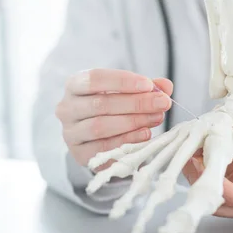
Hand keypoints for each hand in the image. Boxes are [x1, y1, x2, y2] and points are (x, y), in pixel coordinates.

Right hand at [56, 69, 172, 166]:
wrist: (98, 138)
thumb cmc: (112, 108)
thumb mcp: (127, 92)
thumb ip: (146, 88)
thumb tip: (165, 86)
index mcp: (75, 85)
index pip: (95, 78)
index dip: (123, 81)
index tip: (149, 85)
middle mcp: (67, 108)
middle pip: (101, 104)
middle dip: (136, 103)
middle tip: (162, 103)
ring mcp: (71, 132)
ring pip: (101, 126)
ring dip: (133, 121)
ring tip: (156, 117)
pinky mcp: (79, 154)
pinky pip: (104, 147)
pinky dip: (127, 140)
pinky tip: (145, 134)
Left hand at [183, 107, 232, 219]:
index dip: (219, 184)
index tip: (204, 164)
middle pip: (218, 201)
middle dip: (201, 178)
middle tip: (190, 152)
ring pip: (213, 193)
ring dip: (201, 172)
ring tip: (194, 146)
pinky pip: (217, 180)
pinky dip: (209, 165)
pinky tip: (205, 146)